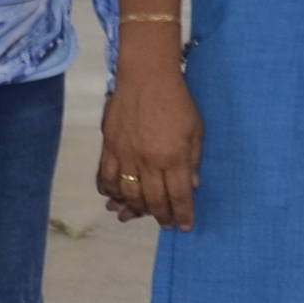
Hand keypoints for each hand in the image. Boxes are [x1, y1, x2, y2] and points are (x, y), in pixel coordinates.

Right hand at [98, 56, 205, 229]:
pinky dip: (110, 192)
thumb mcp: (197, 130)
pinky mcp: (109, 147)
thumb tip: (192, 185)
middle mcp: (149, 161)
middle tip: (166, 223)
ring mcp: (126, 155)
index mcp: (174, 157)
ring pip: (128, 194)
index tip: (184, 226)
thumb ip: (194, 160)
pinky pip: (106, 178)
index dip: (183, 214)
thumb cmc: (177, 100)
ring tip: (142, 213)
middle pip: (153, 200)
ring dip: (135, 209)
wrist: (146, 76)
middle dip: (161, 216)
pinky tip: (116, 197)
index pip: (179, 196)